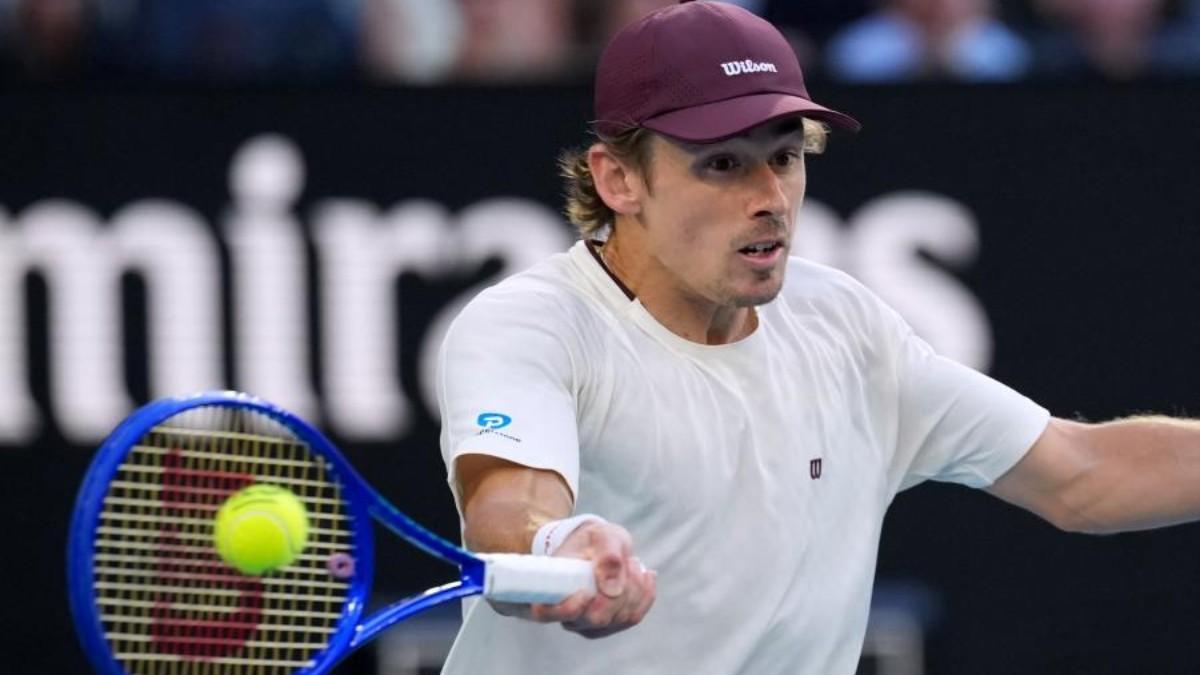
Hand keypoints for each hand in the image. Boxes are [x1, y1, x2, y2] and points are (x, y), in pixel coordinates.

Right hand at [490, 521, 656, 637]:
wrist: (599, 545)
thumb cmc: (593, 539)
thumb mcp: (602, 535)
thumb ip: (607, 556)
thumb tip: (612, 589)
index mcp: (550, 592)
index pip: (547, 614)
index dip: (569, 608)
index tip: (586, 590)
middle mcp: (568, 616)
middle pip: (596, 619)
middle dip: (618, 590)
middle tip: (626, 561)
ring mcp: (590, 625)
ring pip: (620, 618)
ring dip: (634, 588)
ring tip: (631, 562)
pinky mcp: (611, 626)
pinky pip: (634, 617)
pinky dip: (645, 595)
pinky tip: (646, 576)